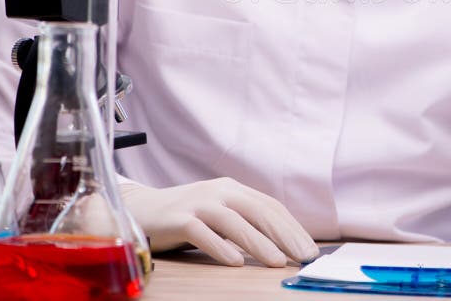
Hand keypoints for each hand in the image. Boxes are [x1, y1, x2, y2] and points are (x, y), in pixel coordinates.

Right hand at [120, 178, 319, 266]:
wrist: (141, 209)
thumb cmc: (188, 216)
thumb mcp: (220, 213)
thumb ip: (245, 222)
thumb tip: (282, 244)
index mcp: (233, 188)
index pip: (270, 206)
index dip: (292, 227)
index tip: (309, 248)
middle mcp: (219, 191)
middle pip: (258, 211)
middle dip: (284, 235)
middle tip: (303, 256)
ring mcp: (198, 203)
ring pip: (234, 222)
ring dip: (258, 243)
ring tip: (277, 262)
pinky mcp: (178, 218)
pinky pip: (202, 232)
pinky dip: (220, 247)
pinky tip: (235, 263)